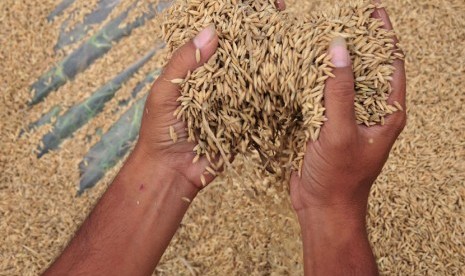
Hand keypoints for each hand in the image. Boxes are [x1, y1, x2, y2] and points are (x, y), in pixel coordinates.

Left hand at [134, 1, 285, 190]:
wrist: (171, 171)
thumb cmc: (160, 130)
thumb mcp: (165, 91)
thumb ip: (184, 62)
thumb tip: (212, 31)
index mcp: (198, 67)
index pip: (218, 34)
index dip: (236, 18)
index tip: (258, 5)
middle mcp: (219, 78)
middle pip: (242, 49)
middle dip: (260, 33)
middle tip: (280, 16)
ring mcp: (234, 98)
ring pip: (255, 73)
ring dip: (272, 58)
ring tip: (292, 41)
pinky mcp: (246, 119)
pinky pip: (263, 103)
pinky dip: (276, 92)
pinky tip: (292, 78)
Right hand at [290, 4, 405, 217]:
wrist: (322, 207)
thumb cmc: (339, 178)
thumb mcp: (341, 133)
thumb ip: (340, 92)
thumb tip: (338, 47)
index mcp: (386, 110)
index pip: (390, 61)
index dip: (383, 33)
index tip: (372, 8)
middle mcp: (367, 108)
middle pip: (362, 64)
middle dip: (351, 38)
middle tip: (336, 13)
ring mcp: (344, 114)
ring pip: (337, 77)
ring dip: (326, 55)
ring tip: (313, 29)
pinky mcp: (323, 121)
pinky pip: (318, 92)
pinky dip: (308, 76)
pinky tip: (295, 61)